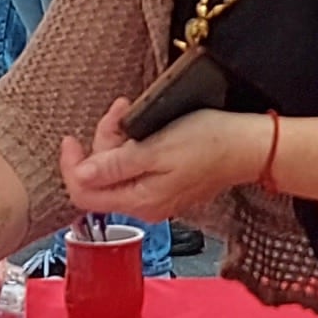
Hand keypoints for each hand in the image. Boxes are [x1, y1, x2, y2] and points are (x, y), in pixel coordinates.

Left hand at [57, 101, 272, 225]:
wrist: (247, 147)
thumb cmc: (209, 143)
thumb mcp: (156, 147)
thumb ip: (115, 165)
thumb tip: (80, 175)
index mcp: (139, 200)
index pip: (83, 194)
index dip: (71, 166)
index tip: (70, 140)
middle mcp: (144, 205)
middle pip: (99, 180)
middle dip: (101, 143)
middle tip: (119, 112)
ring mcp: (155, 197)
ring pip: (116, 171)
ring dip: (117, 140)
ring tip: (130, 111)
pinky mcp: (165, 186)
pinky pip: (135, 169)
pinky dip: (132, 146)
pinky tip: (142, 127)